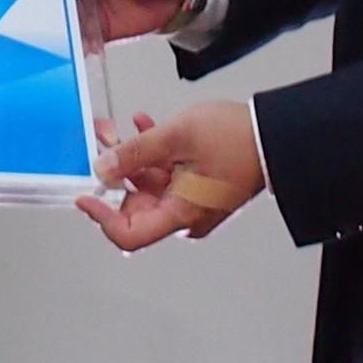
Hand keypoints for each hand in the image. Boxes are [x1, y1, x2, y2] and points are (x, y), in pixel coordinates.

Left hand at [80, 103, 264, 250]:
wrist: (276, 134)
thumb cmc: (238, 140)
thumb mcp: (175, 138)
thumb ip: (133, 154)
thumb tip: (102, 168)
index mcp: (181, 213)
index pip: (129, 234)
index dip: (102, 217)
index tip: (86, 196)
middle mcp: (186, 215)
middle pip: (137, 205)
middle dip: (116, 173)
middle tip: (102, 145)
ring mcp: (194, 202)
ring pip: (150, 185)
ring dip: (133, 157)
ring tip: (122, 128)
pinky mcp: (200, 188)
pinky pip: (167, 176)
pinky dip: (154, 155)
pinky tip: (147, 129)